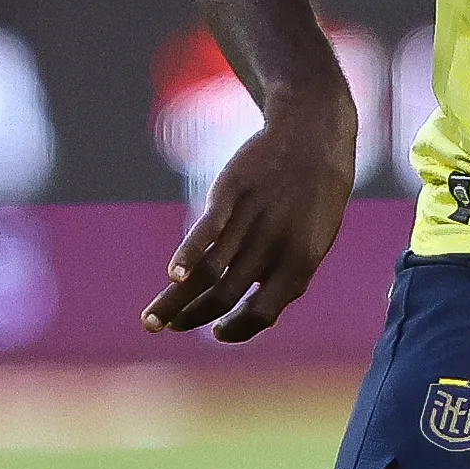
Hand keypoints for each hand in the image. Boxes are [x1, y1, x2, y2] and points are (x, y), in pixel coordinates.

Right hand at [147, 82, 358, 343]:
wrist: (313, 135)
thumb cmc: (315, 195)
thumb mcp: (315, 240)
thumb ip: (288, 275)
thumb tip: (260, 312)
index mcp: (300, 263)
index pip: (263, 313)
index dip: (238, 329)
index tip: (218, 332)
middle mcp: (275, 246)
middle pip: (225, 296)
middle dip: (192, 318)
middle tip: (166, 329)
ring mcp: (252, 219)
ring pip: (208, 271)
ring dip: (176, 300)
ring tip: (154, 319)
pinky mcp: (231, 193)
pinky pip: (205, 232)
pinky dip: (186, 256)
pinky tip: (172, 276)